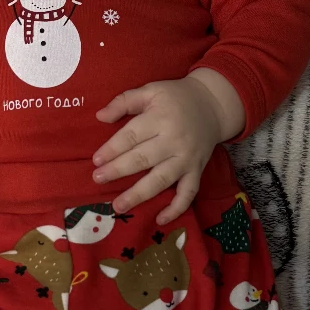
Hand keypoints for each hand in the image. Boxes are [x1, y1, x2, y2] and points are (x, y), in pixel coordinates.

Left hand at [92, 69, 244, 223]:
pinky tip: (160, 219)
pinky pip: (188, 193)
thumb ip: (124, 101)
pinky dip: (177, 208)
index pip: (132, 136)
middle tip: (98, 179)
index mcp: (161, 118)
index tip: (96, 161)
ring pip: (161, 180)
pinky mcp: (197, 171)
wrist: (213, 104)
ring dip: (139, 194)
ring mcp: (187, 159)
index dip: (113, 149)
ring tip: (118, 206)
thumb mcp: (151, 90)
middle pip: (143, 159)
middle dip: (118, 170)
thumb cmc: (176, 97)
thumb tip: (100, 116)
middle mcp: (174, 141)